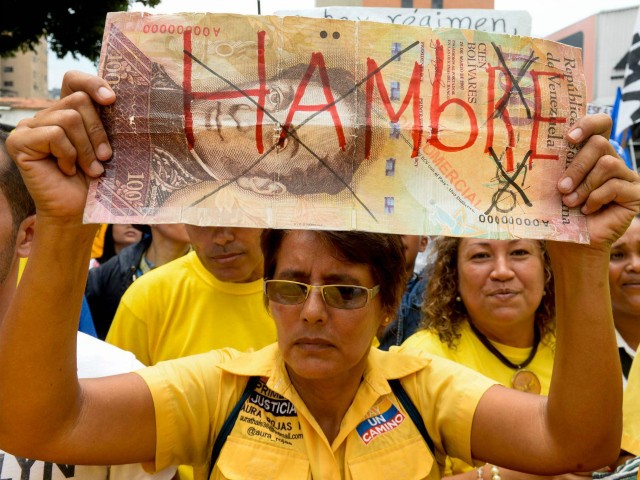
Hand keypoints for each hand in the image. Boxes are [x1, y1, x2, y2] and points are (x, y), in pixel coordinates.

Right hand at [6, 73, 114, 220]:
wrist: (79, 211)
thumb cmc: (95, 181)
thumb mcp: (106, 146)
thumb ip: (105, 122)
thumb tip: (116, 98)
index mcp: (68, 113)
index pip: (74, 81)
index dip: (92, 83)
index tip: (112, 99)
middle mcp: (47, 115)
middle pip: (79, 100)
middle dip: (98, 132)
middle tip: (104, 157)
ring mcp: (30, 127)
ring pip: (69, 118)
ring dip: (86, 148)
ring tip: (89, 169)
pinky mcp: (19, 141)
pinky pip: (54, 134)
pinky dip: (68, 154)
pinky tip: (66, 170)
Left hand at [558, 114, 639, 247]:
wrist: (572, 243)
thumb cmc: (560, 213)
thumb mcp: (554, 185)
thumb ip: (556, 166)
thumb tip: (538, 148)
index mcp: (592, 154)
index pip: (600, 125)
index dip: (588, 124)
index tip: (569, 138)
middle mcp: (612, 161)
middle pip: (600, 144)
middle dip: (577, 166)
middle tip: (561, 187)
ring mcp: (626, 176)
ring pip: (607, 164)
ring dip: (584, 185)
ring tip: (570, 202)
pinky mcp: (634, 193)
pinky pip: (615, 186)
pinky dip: (595, 199)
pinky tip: (587, 210)